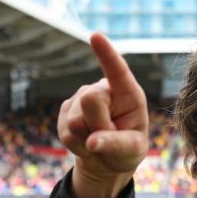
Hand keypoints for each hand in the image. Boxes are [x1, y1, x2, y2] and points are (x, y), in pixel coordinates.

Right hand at [57, 32, 148, 197]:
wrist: (106, 161)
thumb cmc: (127, 151)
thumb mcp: (132, 150)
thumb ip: (116, 143)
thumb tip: (92, 142)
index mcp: (127, 93)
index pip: (117, 70)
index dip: (106, 54)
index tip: (95, 36)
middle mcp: (103, 90)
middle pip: (90, 100)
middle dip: (97, 125)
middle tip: (107, 139)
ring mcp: (81, 99)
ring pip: (75, 121)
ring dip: (87, 140)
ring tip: (98, 142)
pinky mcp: (65, 111)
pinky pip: (65, 132)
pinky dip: (76, 145)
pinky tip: (85, 144)